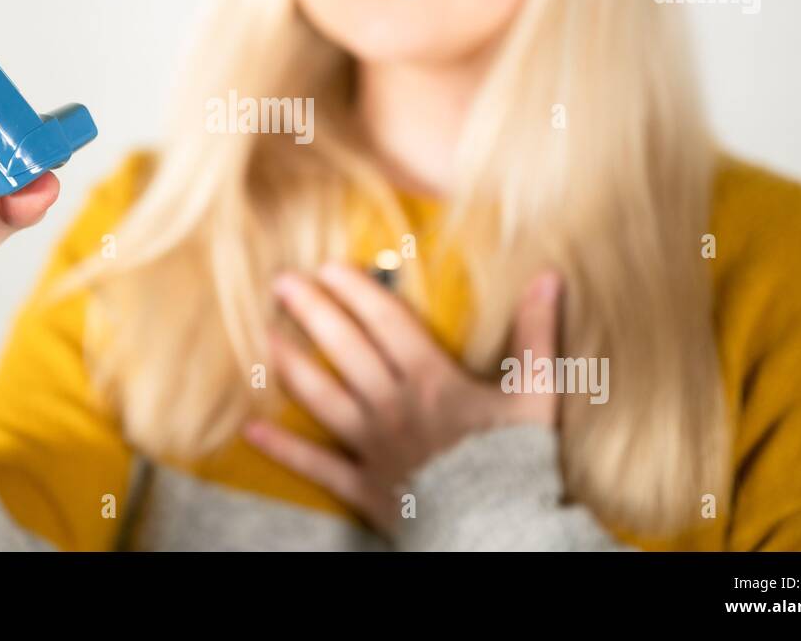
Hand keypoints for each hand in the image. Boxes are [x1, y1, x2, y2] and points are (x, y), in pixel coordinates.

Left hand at [243, 261, 561, 535]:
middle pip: (344, 349)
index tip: (329, 266)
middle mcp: (393, 406)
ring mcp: (374, 447)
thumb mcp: (539, 394)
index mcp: (431, 380)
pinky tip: (252, 429)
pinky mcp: (365, 488)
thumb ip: (537, 334)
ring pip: (322, 398)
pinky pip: (318, 466)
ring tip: (263, 337)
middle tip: (280, 282)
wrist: (501, 534)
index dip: (356, 290)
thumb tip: (549, 277)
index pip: (385, 321)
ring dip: (290, 366)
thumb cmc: (520, 463)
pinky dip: (285, 448)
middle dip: (312, 311)